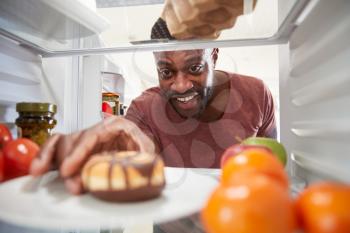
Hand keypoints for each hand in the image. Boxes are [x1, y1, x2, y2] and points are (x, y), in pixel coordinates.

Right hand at [30, 116, 154, 194]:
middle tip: (72, 185)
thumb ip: (144, 153)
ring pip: (63, 145)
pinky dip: (45, 156)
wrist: (139, 148)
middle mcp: (97, 129)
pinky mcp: (78, 149)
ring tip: (61, 181)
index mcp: (114, 125)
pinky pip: (56, 147)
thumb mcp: (147, 148)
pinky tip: (38, 168)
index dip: (77, 153)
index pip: (91, 136)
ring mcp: (86, 138)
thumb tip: (140, 163)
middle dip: (69, 164)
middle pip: (74, 141)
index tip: (68, 170)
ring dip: (56, 163)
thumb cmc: (140, 145)